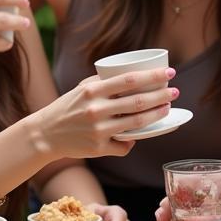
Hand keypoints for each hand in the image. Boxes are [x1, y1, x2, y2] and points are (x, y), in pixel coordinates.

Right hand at [33, 68, 177, 159]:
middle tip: (175, 92)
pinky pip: (124, 146)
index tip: (169, 72)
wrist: (46, 133)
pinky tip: (138, 136)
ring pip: (137, 124)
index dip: (152, 76)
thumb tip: (132, 78)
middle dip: (161, 96)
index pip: (129, 80)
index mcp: (93, 91)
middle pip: (138, 102)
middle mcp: (96, 110)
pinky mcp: (98, 148)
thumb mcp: (82, 89)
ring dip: (156, 116)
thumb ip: (104, 83)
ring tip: (166, 108)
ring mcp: (98, 130)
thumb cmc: (68, 108)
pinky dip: (133, 141)